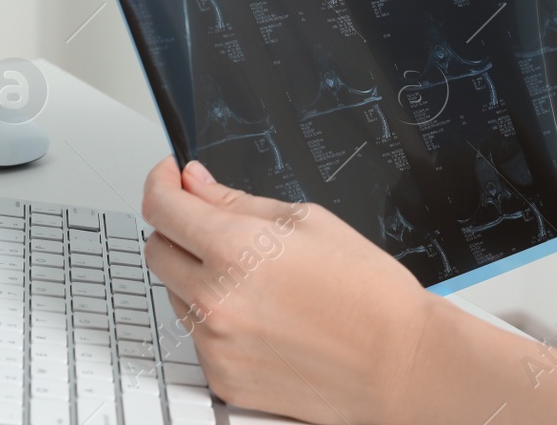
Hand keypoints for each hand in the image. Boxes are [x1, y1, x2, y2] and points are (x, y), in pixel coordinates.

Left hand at [140, 157, 433, 424]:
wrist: (399, 364)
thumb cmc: (368, 293)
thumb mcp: (306, 221)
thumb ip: (236, 201)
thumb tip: (194, 184)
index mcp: (236, 249)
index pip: (161, 206)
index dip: (161, 182)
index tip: (170, 176)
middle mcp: (216, 300)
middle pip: (157, 250)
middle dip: (176, 229)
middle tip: (211, 225)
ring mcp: (216, 345)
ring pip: (175, 295)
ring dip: (196, 276)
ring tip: (253, 279)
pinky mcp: (223, 379)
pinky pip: (197, 337)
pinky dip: (216, 319)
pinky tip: (260, 316)